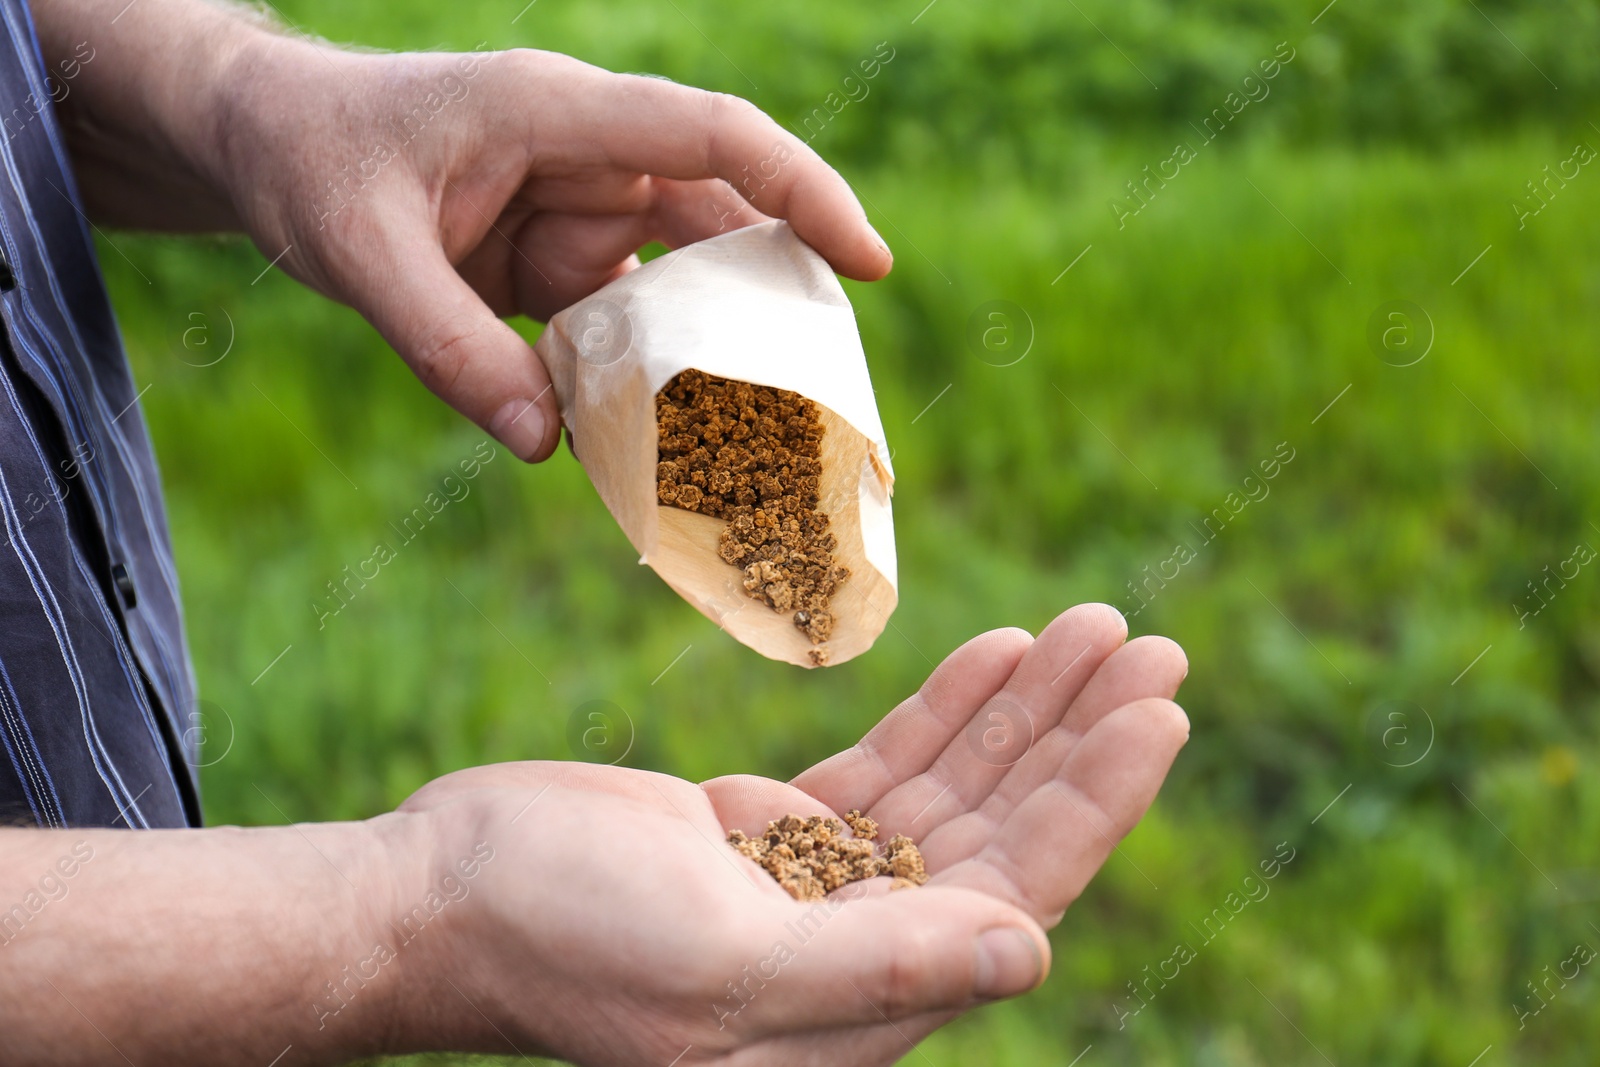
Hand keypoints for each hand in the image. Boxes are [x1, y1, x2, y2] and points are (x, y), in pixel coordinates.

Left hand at [197, 35, 891, 461]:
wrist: (261, 141)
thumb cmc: (309, 159)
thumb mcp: (359, 251)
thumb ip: (446, 345)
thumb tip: (544, 446)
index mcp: (558, 115)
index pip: (713, 137)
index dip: (803, 193)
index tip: (870, 261)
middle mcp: (589, 157)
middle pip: (723, 217)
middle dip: (782, 297)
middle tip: (835, 393)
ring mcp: (577, 210)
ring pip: (682, 280)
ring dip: (715, 351)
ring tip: (765, 434)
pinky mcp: (557, 259)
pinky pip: (627, 320)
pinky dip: (647, 377)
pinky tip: (663, 438)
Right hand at [388, 604, 1187, 1064]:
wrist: (441, 898)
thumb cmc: (560, 943)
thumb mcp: (719, 965)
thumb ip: (876, 969)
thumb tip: (1029, 951)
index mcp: (861, 1008)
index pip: (1013, 895)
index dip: (1091, 803)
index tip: (1156, 711)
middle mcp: (861, 958)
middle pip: (1002, 834)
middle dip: (1076, 739)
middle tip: (1150, 646)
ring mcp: (820, 891)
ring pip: (954, 792)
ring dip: (1022, 710)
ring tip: (1092, 626)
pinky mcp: (775, 836)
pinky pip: (889, 768)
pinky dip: (945, 710)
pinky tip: (998, 653)